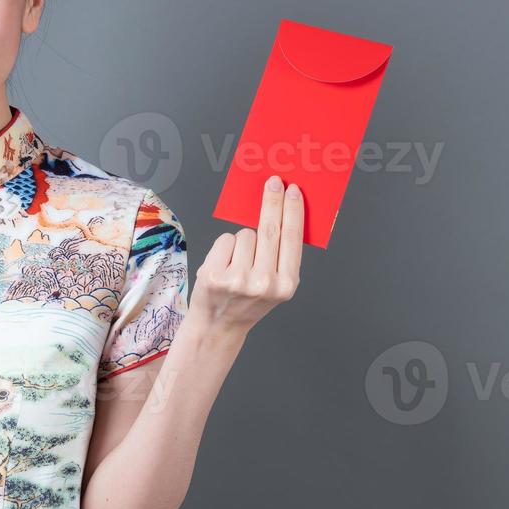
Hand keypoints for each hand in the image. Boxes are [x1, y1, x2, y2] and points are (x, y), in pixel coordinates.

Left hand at [188, 174, 302, 334]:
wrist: (219, 325)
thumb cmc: (248, 301)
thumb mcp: (275, 285)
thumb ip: (281, 256)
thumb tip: (282, 212)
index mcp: (286, 284)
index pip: (292, 239)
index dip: (292, 211)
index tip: (293, 191)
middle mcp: (264, 283)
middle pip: (270, 229)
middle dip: (272, 202)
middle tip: (274, 182)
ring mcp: (238, 280)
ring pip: (244, 235)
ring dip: (242, 241)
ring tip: (238, 263)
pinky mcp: (215, 276)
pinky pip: (225, 240)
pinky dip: (224, 248)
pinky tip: (224, 265)